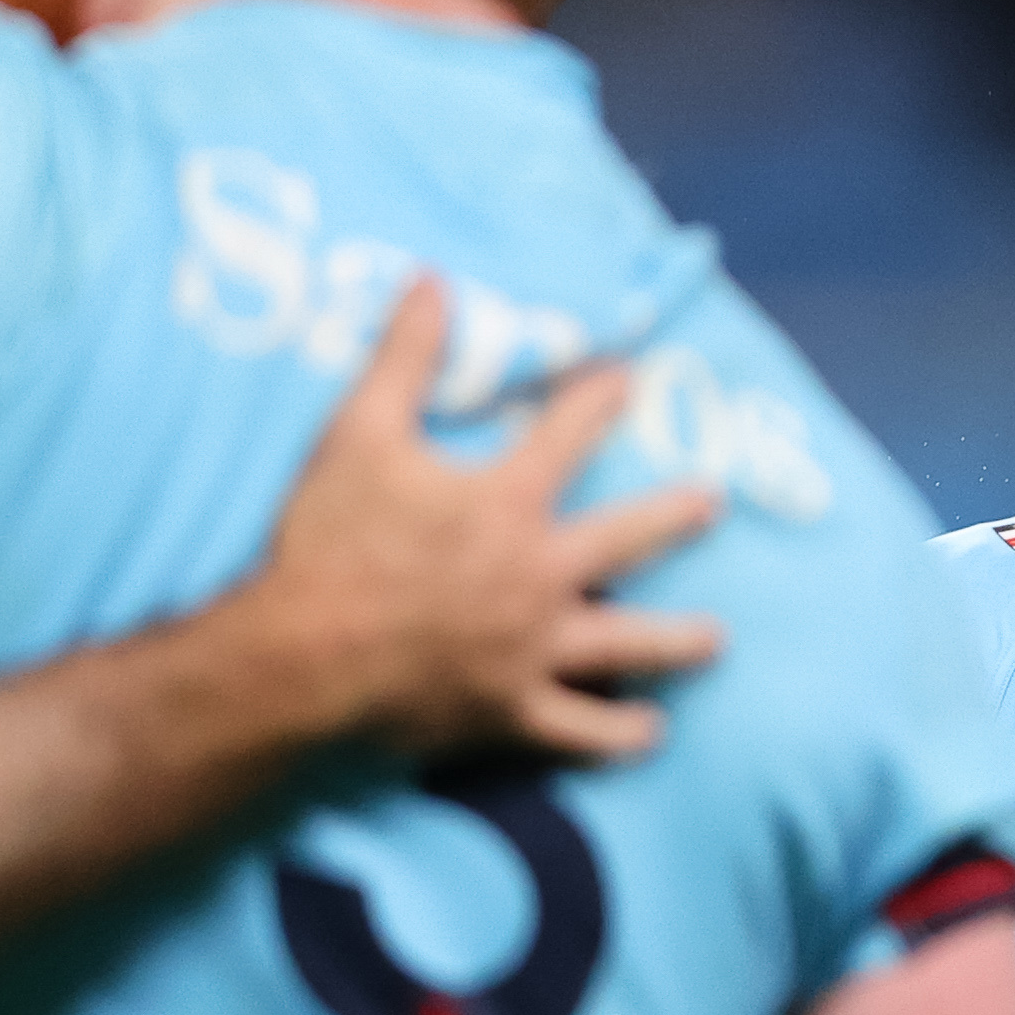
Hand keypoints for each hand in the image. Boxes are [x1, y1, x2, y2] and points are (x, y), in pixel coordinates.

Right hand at [252, 278, 725, 762]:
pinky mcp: (512, 714)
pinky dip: (617, 737)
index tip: (629, 377)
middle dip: (676, 515)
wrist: (299, 660)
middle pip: (630, 540)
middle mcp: (539, 577)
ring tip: (715, 640)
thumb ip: (401, 358)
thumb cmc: (328, 545)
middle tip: (712, 502)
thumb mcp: (357, 434)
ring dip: (678, 642)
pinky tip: (648, 734)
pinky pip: (581, 733)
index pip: (570, 432)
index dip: (600, 397)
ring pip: (628, 646)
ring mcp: (533, 651)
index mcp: (508, 504)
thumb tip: (429, 278)